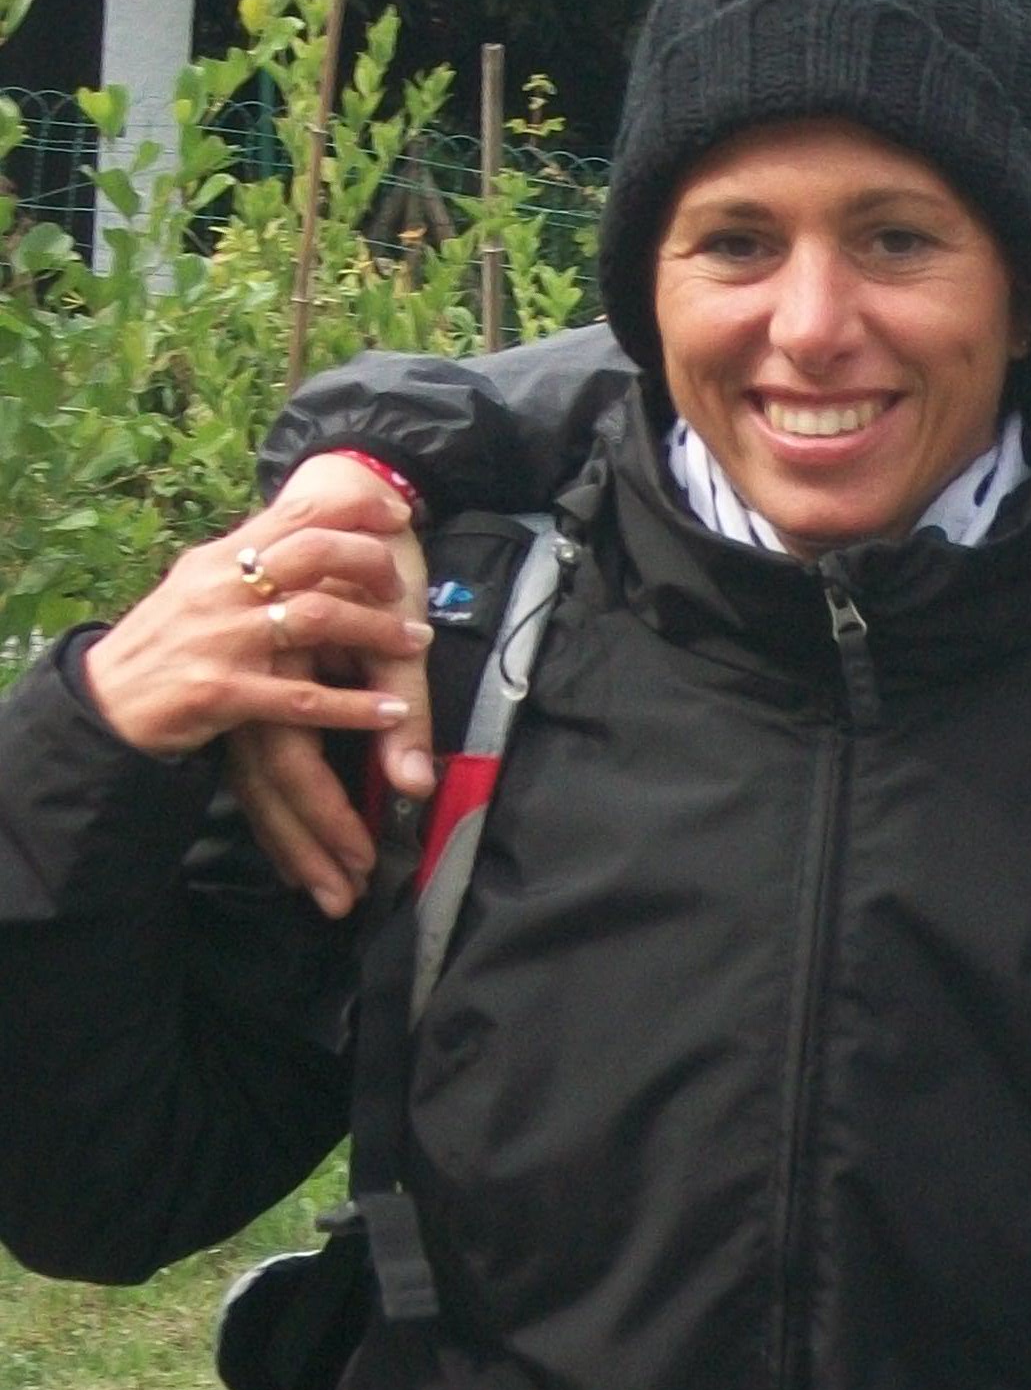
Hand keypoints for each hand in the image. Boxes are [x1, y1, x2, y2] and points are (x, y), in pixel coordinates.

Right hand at [83, 511, 431, 785]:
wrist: (105, 703)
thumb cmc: (161, 647)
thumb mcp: (197, 592)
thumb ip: (245, 567)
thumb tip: (298, 538)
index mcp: (219, 560)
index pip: (293, 515)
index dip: (352, 510)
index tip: (396, 515)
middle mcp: (221, 590)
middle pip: (312, 554)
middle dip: (370, 562)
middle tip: (405, 586)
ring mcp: (223, 640)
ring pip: (316, 619)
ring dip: (376, 631)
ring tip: (416, 644)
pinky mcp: (224, 692)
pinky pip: (302, 697)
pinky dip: (353, 706)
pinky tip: (390, 712)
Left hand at [218, 459, 438, 920]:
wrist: (349, 492)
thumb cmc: (360, 582)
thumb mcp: (364, 655)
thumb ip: (390, 717)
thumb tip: (410, 786)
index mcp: (262, 692)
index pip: (268, 783)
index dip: (297, 839)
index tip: (326, 893)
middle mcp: (264, 681)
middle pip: (276, 780)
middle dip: (311, 844)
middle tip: (343, 896)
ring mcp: (285, 659)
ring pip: (297, 755)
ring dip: (332, 816)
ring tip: (367, 861)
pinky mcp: (323, 627)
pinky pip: (348, 692)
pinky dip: (375, 738)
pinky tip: (402, 778)